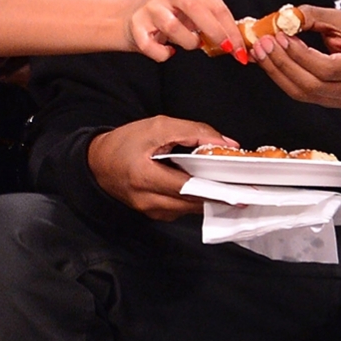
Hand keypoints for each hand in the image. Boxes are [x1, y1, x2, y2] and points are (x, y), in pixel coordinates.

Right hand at [88, 116, 236, 219]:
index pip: (187, 187)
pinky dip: (193, 199)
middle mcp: (147, 199)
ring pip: (188, 209)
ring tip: (225, 186)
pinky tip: (202, 188)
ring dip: (207, 198)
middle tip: (243, 189)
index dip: (214, 189)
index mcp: (145, 176)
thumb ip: (193, 131)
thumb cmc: (124, 143)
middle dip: (217, 195)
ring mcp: (150, 210)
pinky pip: (180, 209)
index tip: (239, 191)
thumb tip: (223, 143)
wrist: (98, 161)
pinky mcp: (153, 214)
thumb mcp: (158, 126)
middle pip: (192, 203)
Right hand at [126, 0, 244, 63]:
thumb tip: (241, 47)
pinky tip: (169, 51)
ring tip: (190, 43)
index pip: (217, 6)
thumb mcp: (199, 12)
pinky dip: (163, 54)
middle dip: (215, 32)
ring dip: (188, 42)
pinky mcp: (136, 24)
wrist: (135, 17)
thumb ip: (218, 23)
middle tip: (225, 49)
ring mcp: (151, 6)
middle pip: (196, 9)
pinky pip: (152, 46)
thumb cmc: (176, 16)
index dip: (231, 31)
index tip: (240, 50)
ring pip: (173, 27)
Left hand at [249, 4, 340, 108]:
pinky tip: (271, 61)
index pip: (326, 68)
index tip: (280, 37)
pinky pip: (302, 94)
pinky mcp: (330, 103)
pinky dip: (282, 77)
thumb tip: (285, 18)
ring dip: (277, 72)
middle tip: (263, 43)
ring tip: (261, 51)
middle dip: (282, 64)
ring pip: (303, 94)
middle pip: (311, 85)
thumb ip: (316, 17)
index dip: (299, 54)